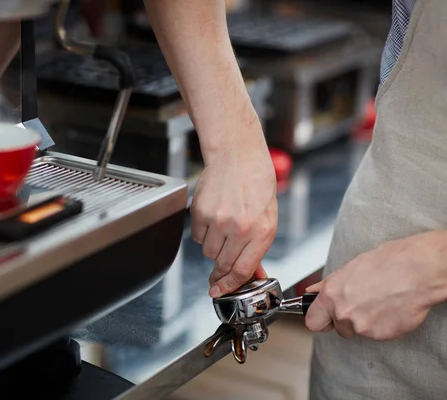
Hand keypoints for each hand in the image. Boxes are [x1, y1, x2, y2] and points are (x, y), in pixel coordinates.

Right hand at [191, 144, 277, 297]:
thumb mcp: (267, 220)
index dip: (229, 286)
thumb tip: (250, 274)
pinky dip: (204, 231)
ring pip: (208, 252)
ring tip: (224, 225)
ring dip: (214, 245)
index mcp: (261, 232)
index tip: (220, 291)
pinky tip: (214, 216)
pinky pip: (198, 236)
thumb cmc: (257, 185)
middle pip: (222, 264)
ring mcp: (218, 221)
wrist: (238, 157)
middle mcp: (240, 228)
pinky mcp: (201, 213)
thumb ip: (257, 249)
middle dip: (219, 271)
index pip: (241, 270)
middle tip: (218, 269)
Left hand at [305, 231, 446, 340]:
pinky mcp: (381, 335)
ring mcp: (362, 326)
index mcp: (331, 295)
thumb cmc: (387, 263)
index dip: (320, 320)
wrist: (417, 271)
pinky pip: (377, 333)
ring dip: (366, 321)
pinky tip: (390, 308)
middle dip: (347, 320)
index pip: (312, 322)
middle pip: (338, 328)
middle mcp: (343, 313)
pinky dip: (384, 325)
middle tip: (362, 304)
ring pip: (359, 331)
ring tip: (380, 302)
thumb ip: (328, 285)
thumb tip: (312, 292)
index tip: (325, 317)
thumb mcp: (350, 268)